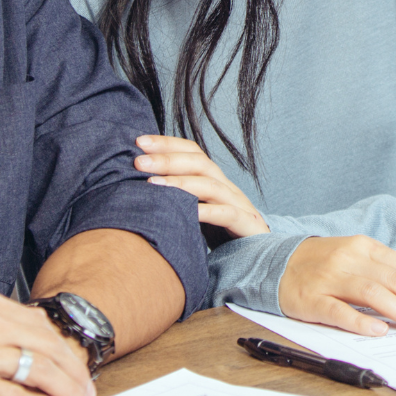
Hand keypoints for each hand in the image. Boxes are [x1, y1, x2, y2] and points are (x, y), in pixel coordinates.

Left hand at [135, 134, 268, 236]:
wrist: (257, 254)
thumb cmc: (220, 233)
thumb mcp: (195, 211)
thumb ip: (176, 198)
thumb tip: (137, 187)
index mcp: (213, 180)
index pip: (192, 152)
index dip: (167, 143)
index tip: (138, 142)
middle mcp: (226, 187)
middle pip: (199, 163)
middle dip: (167, 159)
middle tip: (138, 162)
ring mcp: (238, 204)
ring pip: (210, 186)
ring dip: (180, 182)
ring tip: (152, 184)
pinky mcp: (246, 224)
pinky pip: (226, 214)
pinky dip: (205, 211)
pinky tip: (186, 212)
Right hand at [279, 236, 395, 336]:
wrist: (273, 262)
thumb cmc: (322, 264)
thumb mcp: (356, 258)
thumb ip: (385, 273)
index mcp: (365, 247)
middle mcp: (350, 259)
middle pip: (395, 280)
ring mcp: (329, 278)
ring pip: (371, 293)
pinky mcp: (310, 299)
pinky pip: (337, 311)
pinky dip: (360, 321)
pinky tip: (379, 331)